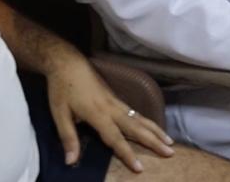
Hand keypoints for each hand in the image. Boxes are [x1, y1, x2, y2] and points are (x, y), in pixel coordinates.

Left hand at [45, 54, 174, 171]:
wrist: (67, 62)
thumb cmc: (61, 88)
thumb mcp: (59, 114)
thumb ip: (68, 138)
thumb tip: (71, 161)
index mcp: (97, 114)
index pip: (115, 138)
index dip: (127, 154)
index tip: (140, 168)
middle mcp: (111, 108)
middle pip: (136, 127)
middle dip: (153, 141)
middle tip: (170, 152)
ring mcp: (115, 101)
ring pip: (139, 117)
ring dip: (155, 130)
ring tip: (169, 141)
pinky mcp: (115, 97)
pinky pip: (135, 111)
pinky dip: (147, 121)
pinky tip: (153, 127)